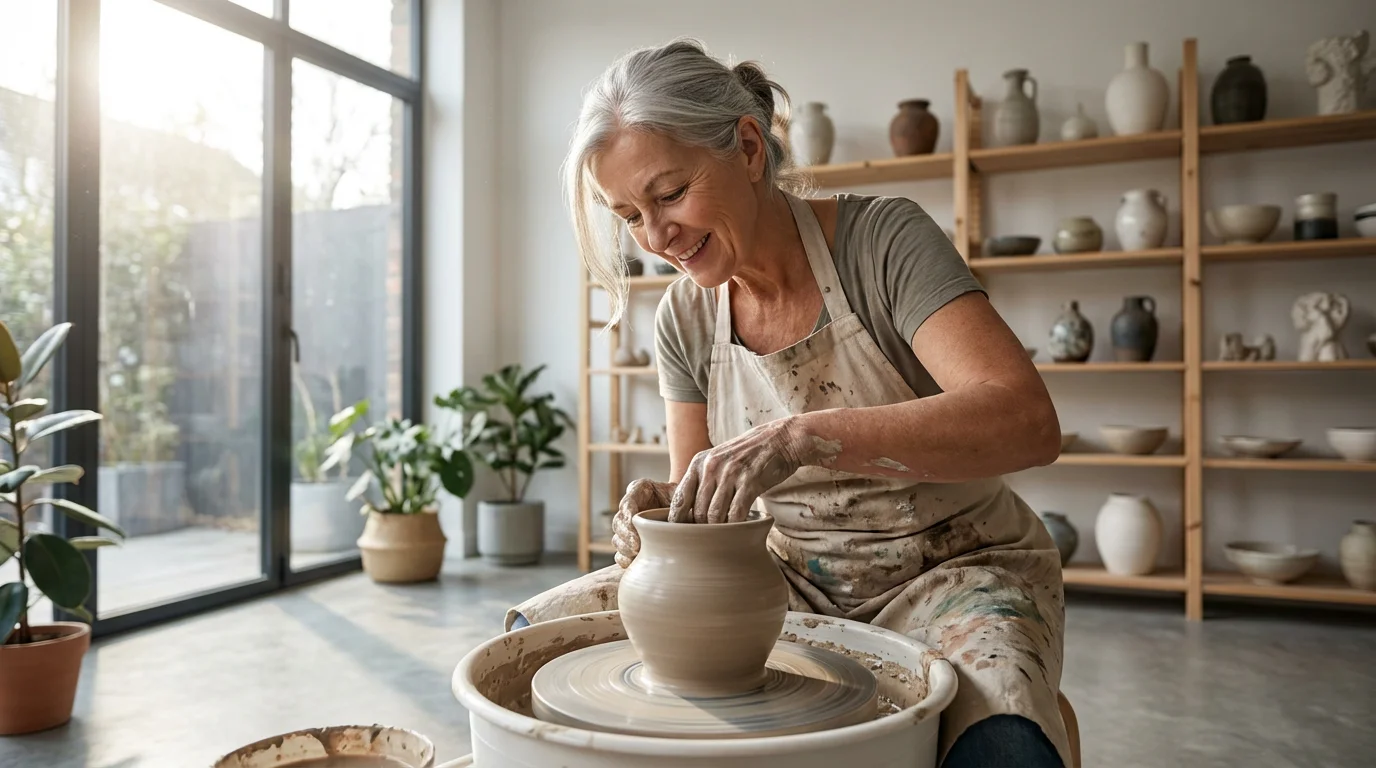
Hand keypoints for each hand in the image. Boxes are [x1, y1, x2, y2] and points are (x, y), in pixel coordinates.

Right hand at [612, 478, 675, 567]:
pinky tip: (634, 562)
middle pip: (618, 522)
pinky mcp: (628, 541)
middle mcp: (629, 506)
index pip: (627, 503)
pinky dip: (625, 559)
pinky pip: (619, 553)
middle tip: (637, 547)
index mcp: (639, 489)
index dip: (628, 518)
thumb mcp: (683, 494)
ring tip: (637, 555)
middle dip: (625, 536)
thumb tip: (679, 519)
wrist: (684, 509)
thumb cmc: (684, 498)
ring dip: (625, 548)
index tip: (636, 532)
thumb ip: (681, 500)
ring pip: (617, 538)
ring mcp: (627, 524)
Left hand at [670, 417, 814, 524]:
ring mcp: (730, 474)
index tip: (679, 533)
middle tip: (707, 537)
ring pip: (714, 516)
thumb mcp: (718, 459)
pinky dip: (736, 525)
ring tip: (723, 534)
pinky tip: (739, 527)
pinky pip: (736, 514)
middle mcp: (711, 467)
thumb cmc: (748, 454)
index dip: (677, 519)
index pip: (679, 498)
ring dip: (719, 529)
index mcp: (699, 462)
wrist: (781, 439)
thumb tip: (688, 510)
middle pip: (698, 511)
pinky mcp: (750, 483)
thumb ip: (703, 479)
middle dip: (702, 528)